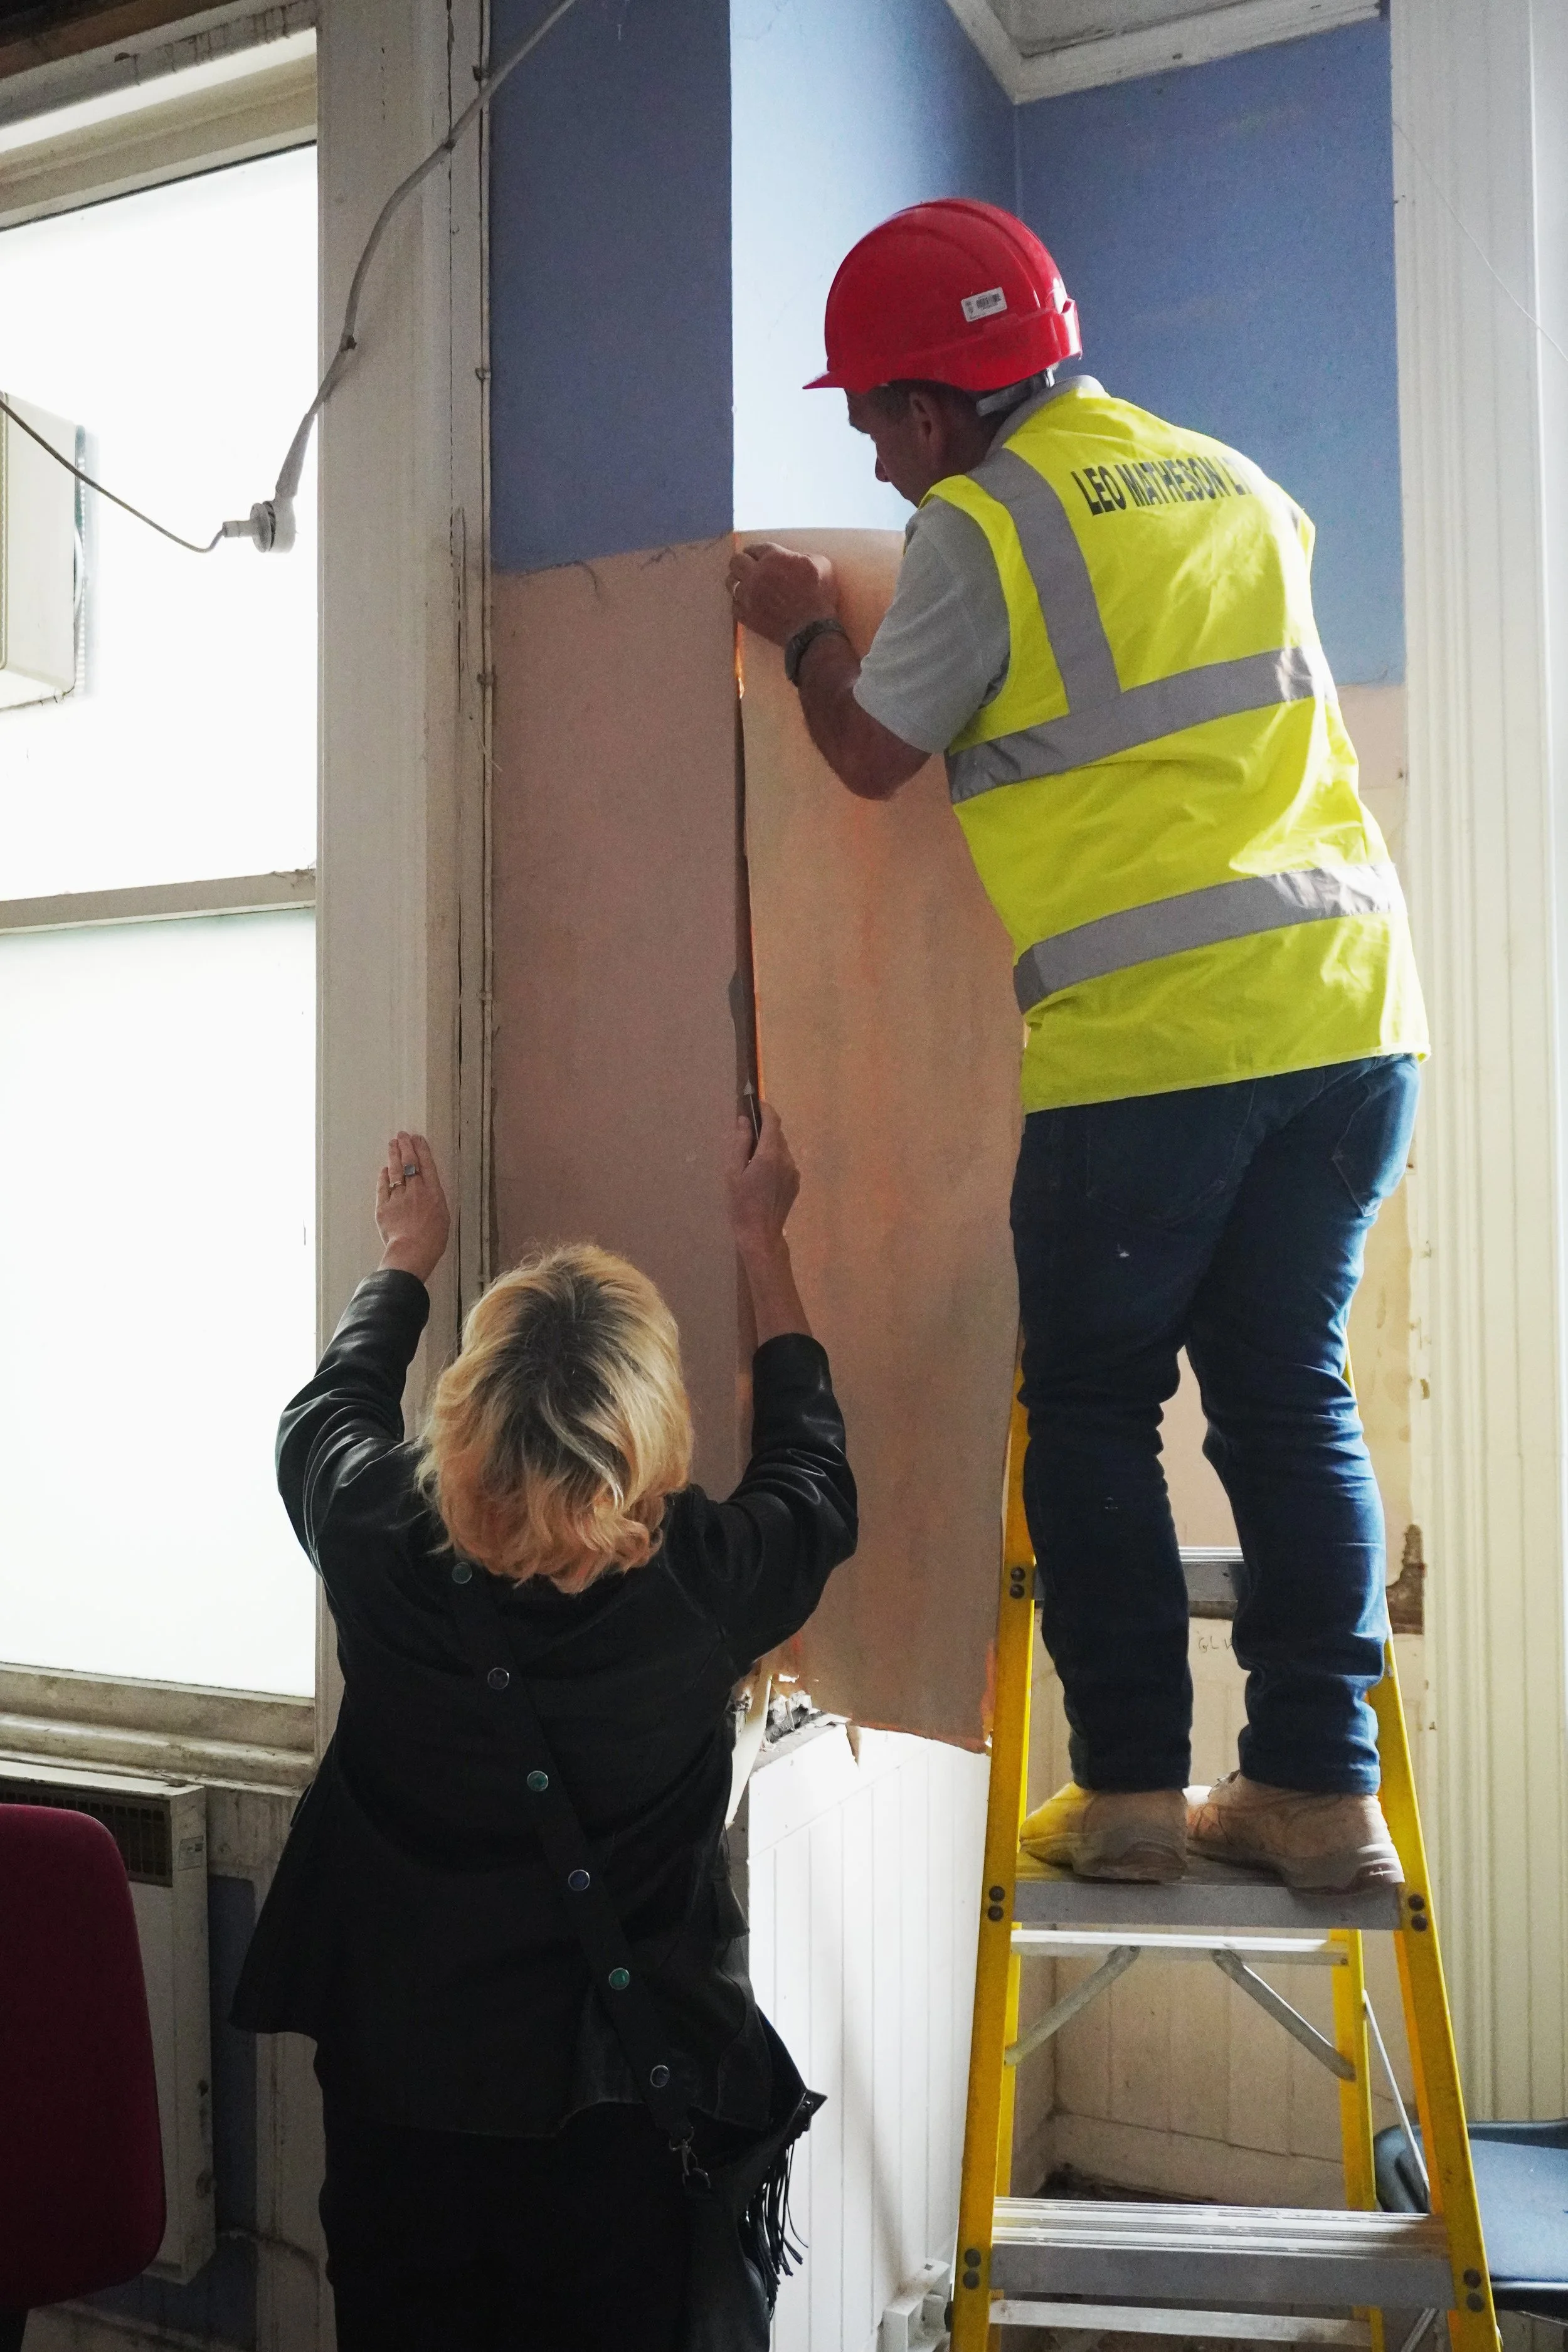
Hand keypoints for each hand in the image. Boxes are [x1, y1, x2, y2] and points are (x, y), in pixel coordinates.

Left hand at [375, 1131, 450, 1284]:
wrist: (412, 1251)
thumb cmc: (433, 1239)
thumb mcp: (443, 1217)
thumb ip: (435, 1200)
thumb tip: (427, 1189)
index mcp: (433, 1193)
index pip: (427, 1165)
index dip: (421, 1149)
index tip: (417, 1138)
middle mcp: (416, 1190)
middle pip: (409, 1163)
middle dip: (406, 1146)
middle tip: (402, 1135)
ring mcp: (398, 1197)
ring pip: (395, 1171)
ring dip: (393, 1155)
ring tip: (392, 1144)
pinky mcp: (383, 1206)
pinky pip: (383, 1187)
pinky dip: (383, 1177)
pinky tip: (384, 1170)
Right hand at [724, 1102, 798, 1258]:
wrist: (760, 1233)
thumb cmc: (741, 1203)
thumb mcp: (733, 1172)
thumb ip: (740, 1143)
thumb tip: (744, 1121)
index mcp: (770, 1155)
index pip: (773, 1121)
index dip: (765, 1109)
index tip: (755, 1104)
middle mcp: (786, 1159)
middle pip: (778, 1134)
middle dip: (764, 1129)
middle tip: (747, 1134)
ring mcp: (793, 1171)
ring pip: (782, 1148)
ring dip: (769, 1146)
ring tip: (752, 1158)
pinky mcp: (795, 1182)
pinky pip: (785, 1162)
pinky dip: (774, 1160)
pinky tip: (762, 1174)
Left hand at [727, 543, 838, 645]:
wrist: (812, 629)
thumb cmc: (820, 596)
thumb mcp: (821, 565)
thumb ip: (803, 556)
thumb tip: (793, 559)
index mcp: (773, 558)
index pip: (755, 548)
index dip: (756, 551)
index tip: (756, 555)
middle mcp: (755, 574)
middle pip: (736, 562)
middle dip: (741, 562)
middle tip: (748, 567)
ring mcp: (748, 596)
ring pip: (731, 583)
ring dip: (738, 582)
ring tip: (746, 585)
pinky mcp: (747, 615)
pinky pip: (734, 605)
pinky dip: (739, 602)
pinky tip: (748, 603)